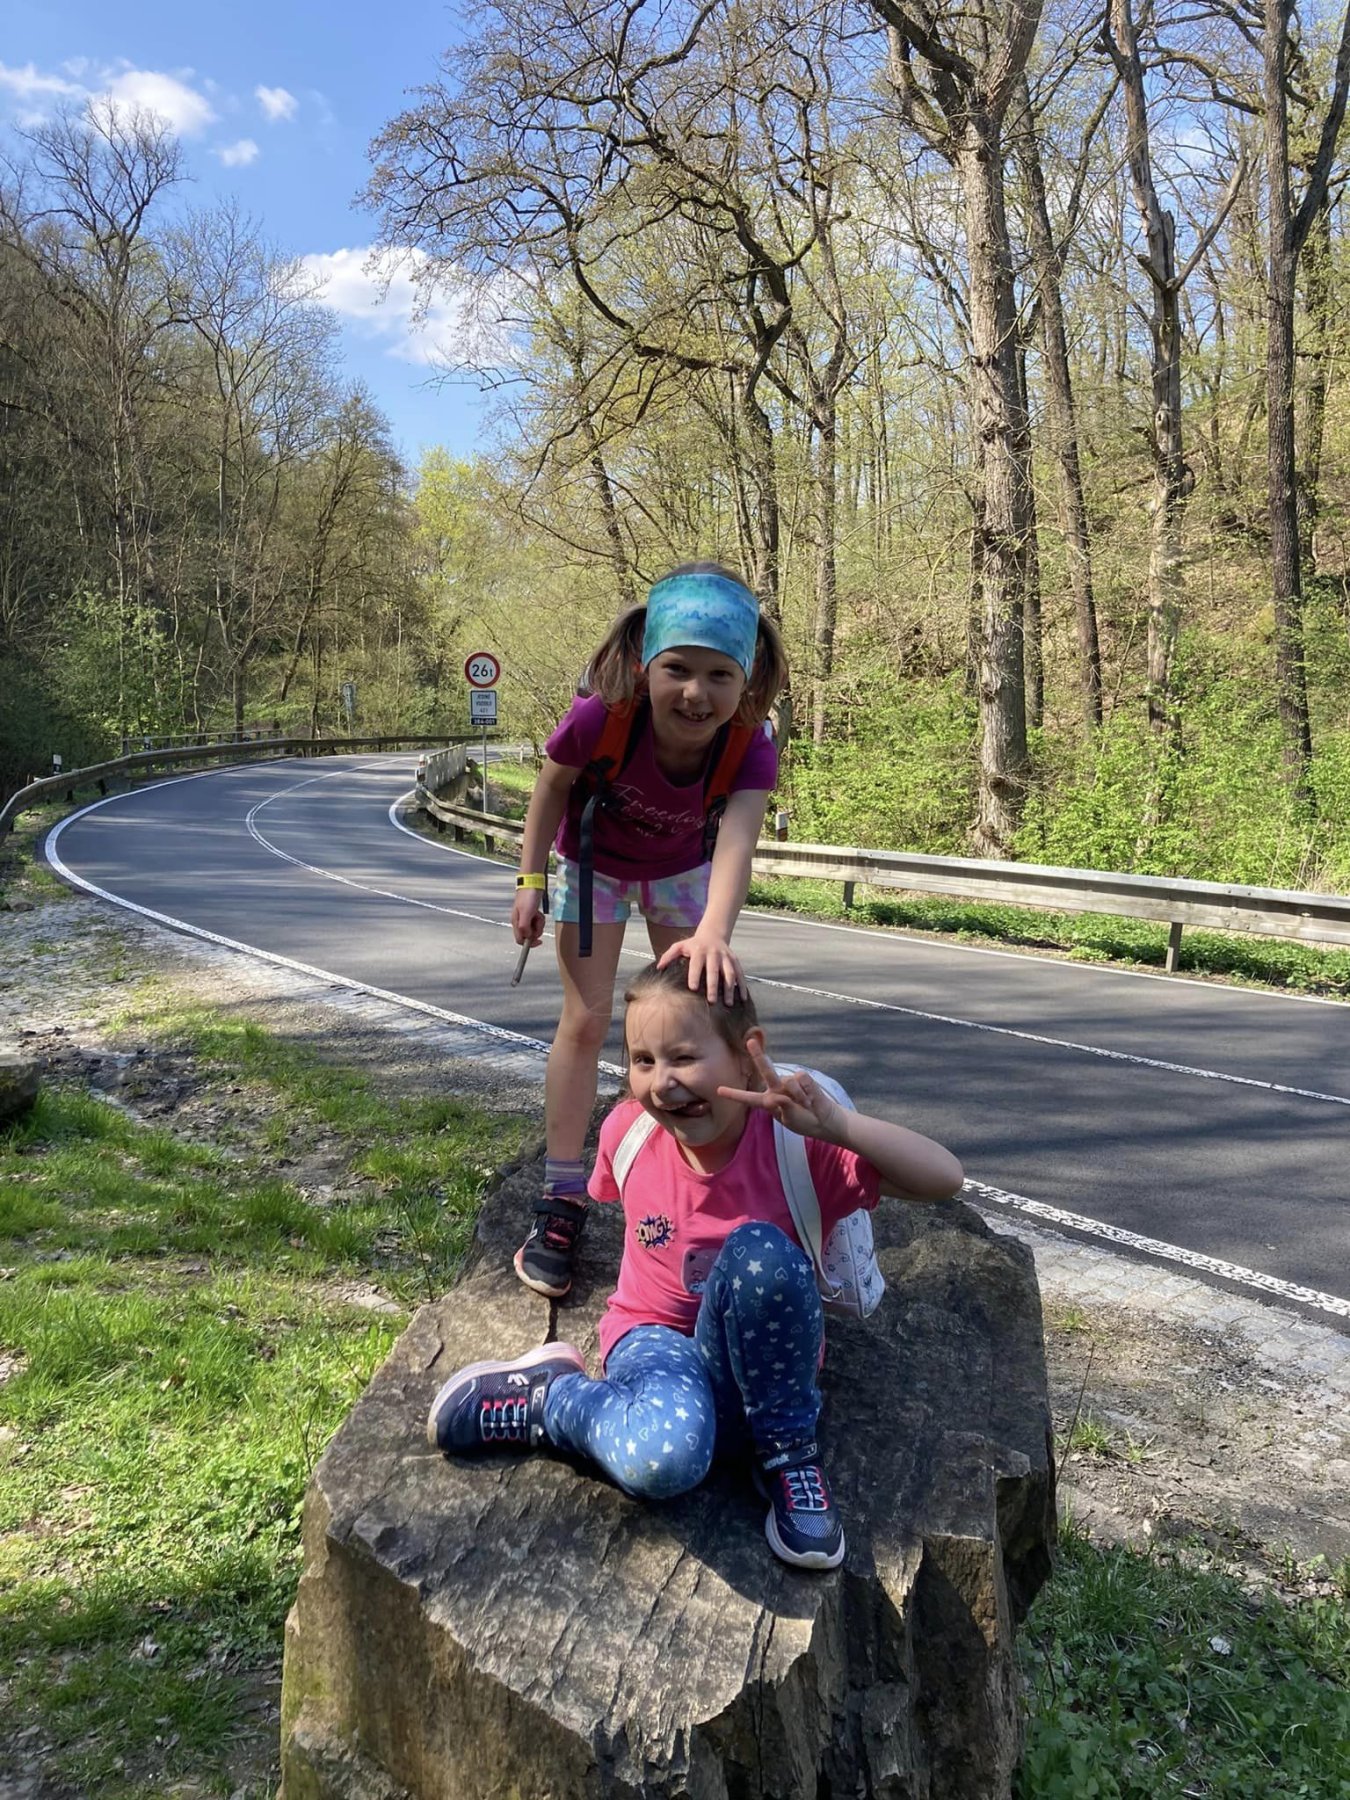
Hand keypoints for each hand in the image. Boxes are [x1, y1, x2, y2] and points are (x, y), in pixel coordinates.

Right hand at [512, 887, 545, 946]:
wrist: (532, 884)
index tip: (539, 941)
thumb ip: (524, 927)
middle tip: (538, 921)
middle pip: (529, 935)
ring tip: (538, 914)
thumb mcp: (525, 913)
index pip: (520, 940)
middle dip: (536, 930)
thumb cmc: (528, 897)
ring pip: (534, 928)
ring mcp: (526, 918)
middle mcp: (520, 922)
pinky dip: (540, 918)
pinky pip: (537, 922)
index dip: (529, 943)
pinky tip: (539, 912)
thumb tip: (527, 937)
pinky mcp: (531, 914)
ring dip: (539, 923)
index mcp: (516, 923)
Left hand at [656, 929, 745, 1004]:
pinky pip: (740, 974)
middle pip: (714, 971)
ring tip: (728, 1003)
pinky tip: (742, 998)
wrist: (713, 934)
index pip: (696, 964)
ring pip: (729, 973)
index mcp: (699, 951)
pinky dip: (742, 986)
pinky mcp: (735, 961)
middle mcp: (714, 954)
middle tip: (712, 1001)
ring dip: (729, 989)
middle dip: (713, 986)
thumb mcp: (680, 946)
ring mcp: (726, 958)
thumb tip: (659, 967)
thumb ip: (669, 955)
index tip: (693, 988)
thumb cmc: (693, 944)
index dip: (695, 975)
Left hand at [717, 1045, 843, 1141]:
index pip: (749, 1098)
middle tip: (750, 1042)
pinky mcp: (804, 1078)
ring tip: (805, 1105)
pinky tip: (811, 1098)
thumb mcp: (789, 1119)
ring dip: (798, 1098)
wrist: (824, 1120)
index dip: (734, 1094)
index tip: (719, 1090)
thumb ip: (780, 1107)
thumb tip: (774, 1096)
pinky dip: (806, 1091)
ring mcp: (790, 1082)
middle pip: (766, 1070)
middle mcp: (777, 1089)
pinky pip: (800, 1079)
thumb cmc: (803, 1121)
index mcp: (768, 1102)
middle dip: (758, 1055)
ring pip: (788, 1083)